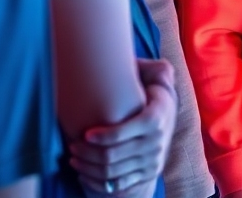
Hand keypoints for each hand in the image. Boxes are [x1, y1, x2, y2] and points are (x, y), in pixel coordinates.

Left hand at [70, 58, 177, 197]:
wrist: (170, 119)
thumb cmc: (154, 93)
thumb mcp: (157, 75)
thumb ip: (146, 65)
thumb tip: (126, 56)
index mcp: (158, 116)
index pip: (129, 131)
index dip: (105, 136)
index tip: (86, 133)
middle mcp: (157, 141)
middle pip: (115, 156)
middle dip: (88, 154)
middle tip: (72, 146)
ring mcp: (152, 161)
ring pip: (113, 173)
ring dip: (88, 168)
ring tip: (73, 158)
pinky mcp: (147, 174)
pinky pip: (118, 186)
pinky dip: (97, 183)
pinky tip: (84, 173)